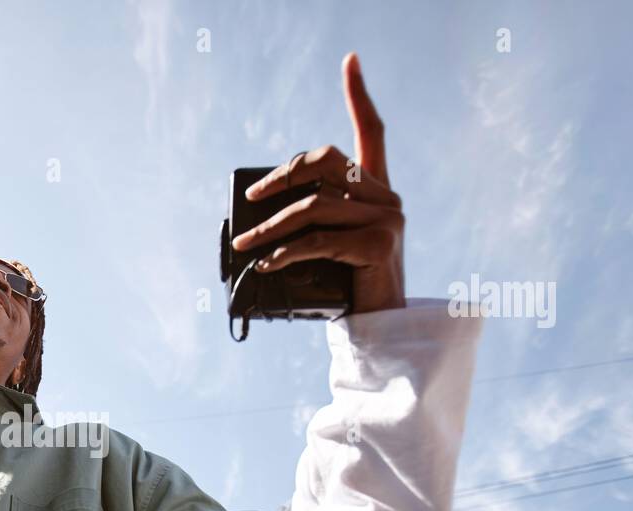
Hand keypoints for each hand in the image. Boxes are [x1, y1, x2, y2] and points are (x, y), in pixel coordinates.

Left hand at [231, 52, 404, 314]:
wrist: (385, 329)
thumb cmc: (351, 287)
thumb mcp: (332, 246)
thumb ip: (313, 221)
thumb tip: (261, 215)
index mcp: (378, 191)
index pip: (372, 132)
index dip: (359, 95)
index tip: (350, 60)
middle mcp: (388, 198)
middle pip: (328, 163)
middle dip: (283, 176)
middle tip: (252, 197)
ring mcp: (388, 220)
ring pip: (313, 207)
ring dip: (270, 227)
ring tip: (244, 244)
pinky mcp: (379, 246)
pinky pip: (319, 241)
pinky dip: (286, 251)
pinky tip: (267, 262)